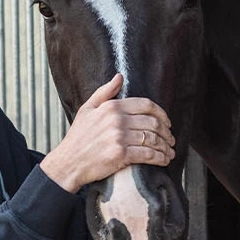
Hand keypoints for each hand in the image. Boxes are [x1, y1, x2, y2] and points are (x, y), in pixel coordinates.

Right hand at [39, 74, 176, 192]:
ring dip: (165, 146)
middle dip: (166, 132)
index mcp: (112, 107)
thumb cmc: (78, 137)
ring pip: (152, 139)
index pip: (146, 105)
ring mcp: (119, 137)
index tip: (167, 122)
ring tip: (169, 151)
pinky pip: (147, 154)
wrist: (68, 162)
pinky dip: (159, 157)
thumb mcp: (87, 109)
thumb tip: (120, 76)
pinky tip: (163, 160)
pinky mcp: (120, 155)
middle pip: (153, 123)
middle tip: (170, 139)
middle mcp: (117, 120)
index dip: (161, 114)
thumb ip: (105, 92)